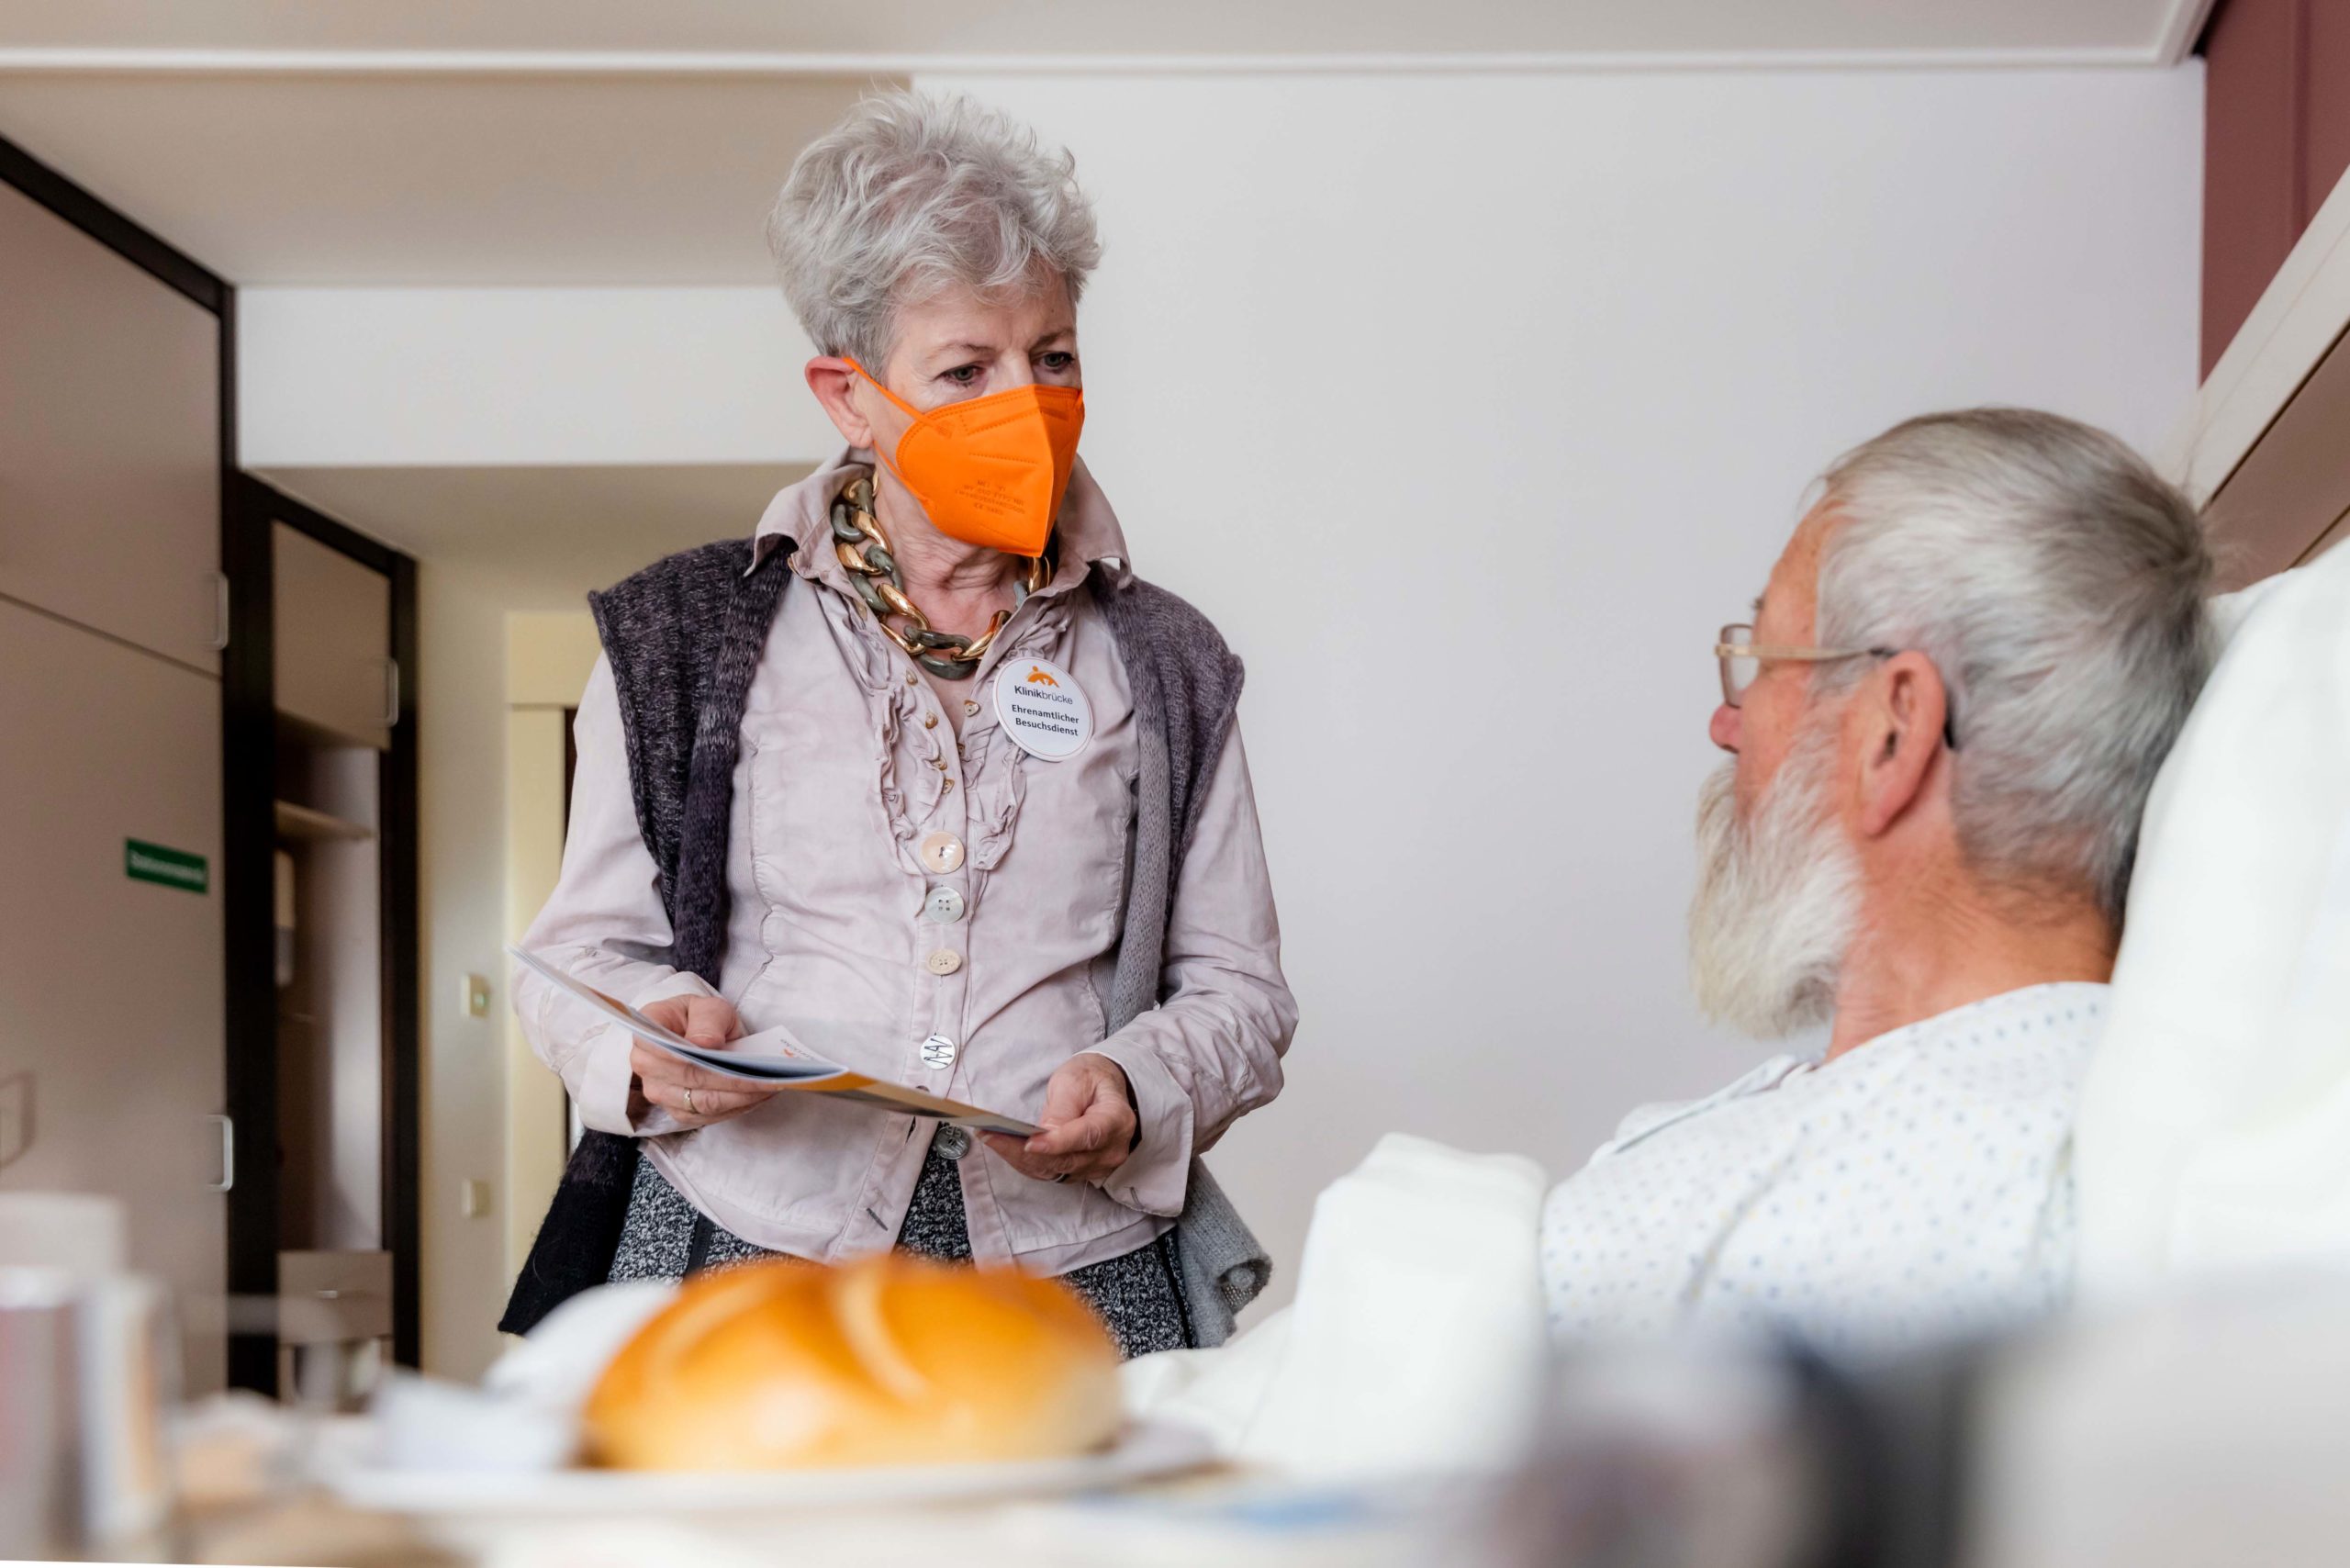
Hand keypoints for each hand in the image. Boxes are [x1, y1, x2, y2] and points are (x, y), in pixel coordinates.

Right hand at [629, 994, 778, 1129]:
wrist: (698, 1033)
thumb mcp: (708, 1006)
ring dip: (741, 1097)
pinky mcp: (679, 1111)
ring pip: (703, 1103)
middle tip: (769, 1076)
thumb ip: (707, 1019)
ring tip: (771, 1086)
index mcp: (646, 1034)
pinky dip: (738, 1107)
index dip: (700, 1059)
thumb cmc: (700, 1017)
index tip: (736, 1062)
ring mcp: (660, 1093)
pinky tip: (759, 1095)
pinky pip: (710, 1116)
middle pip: (691, 1080)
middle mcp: (646, 1067)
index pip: (667, 1051)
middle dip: (733, 1080)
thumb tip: (705, 1043)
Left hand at [981, 1053, 1137, 1185]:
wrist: (1103, 1090)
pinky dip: (1025, 1162)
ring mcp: (1098, 1166)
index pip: (1088, 1136)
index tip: (1029, 1143)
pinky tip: (1003, 1148)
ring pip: (1054, 1170)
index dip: (1058, 1143)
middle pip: (1066, 1160)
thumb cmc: (1090, 1079)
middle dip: (1024, 1151)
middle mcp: (1111, 1150)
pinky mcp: (1081, 1173)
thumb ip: (1062, 1108)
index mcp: (1116, 1120)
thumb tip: (1043, 1136)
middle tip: (990, 1135)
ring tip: (990, 1138)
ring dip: (1019, 1158)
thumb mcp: (1076, 1080)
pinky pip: (1050, 1173)